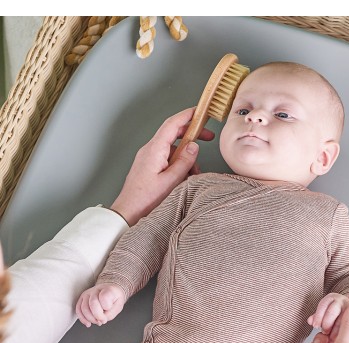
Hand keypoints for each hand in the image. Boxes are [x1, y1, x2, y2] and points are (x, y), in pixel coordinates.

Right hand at [76, 284, 125, 327]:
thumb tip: (101, 320)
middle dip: (98, 316)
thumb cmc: (114, 299)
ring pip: (84, 308)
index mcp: (108, 289)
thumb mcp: (119, 306)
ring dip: (90, 319)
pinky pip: (78, 309)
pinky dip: (82, 319)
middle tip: (103, 320)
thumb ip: (110, 313)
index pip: (104, 297)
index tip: (108, 310)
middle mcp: (96, 290)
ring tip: (97, 321)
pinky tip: (88, 323)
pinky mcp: (81, 298)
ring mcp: (87, 294)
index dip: (106, 307)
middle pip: (93, 304)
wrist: (110, 291)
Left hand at [110, 107, 214, 225]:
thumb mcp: (171, 181)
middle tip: (208, 138)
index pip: (172, 124)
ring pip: (173, 149)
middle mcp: (150, 150)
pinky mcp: (149, 166)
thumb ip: (184, 161)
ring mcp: (148, 157)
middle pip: (173, 134)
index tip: (200, 111)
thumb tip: (194, 146)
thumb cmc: (145, 200)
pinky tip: (184, 179)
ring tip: (193, 175)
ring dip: (186, 158)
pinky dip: (178, 165)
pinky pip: (167, 159)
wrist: (128, 212)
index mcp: (154, 149)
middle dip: (192, 135)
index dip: (187, 115)